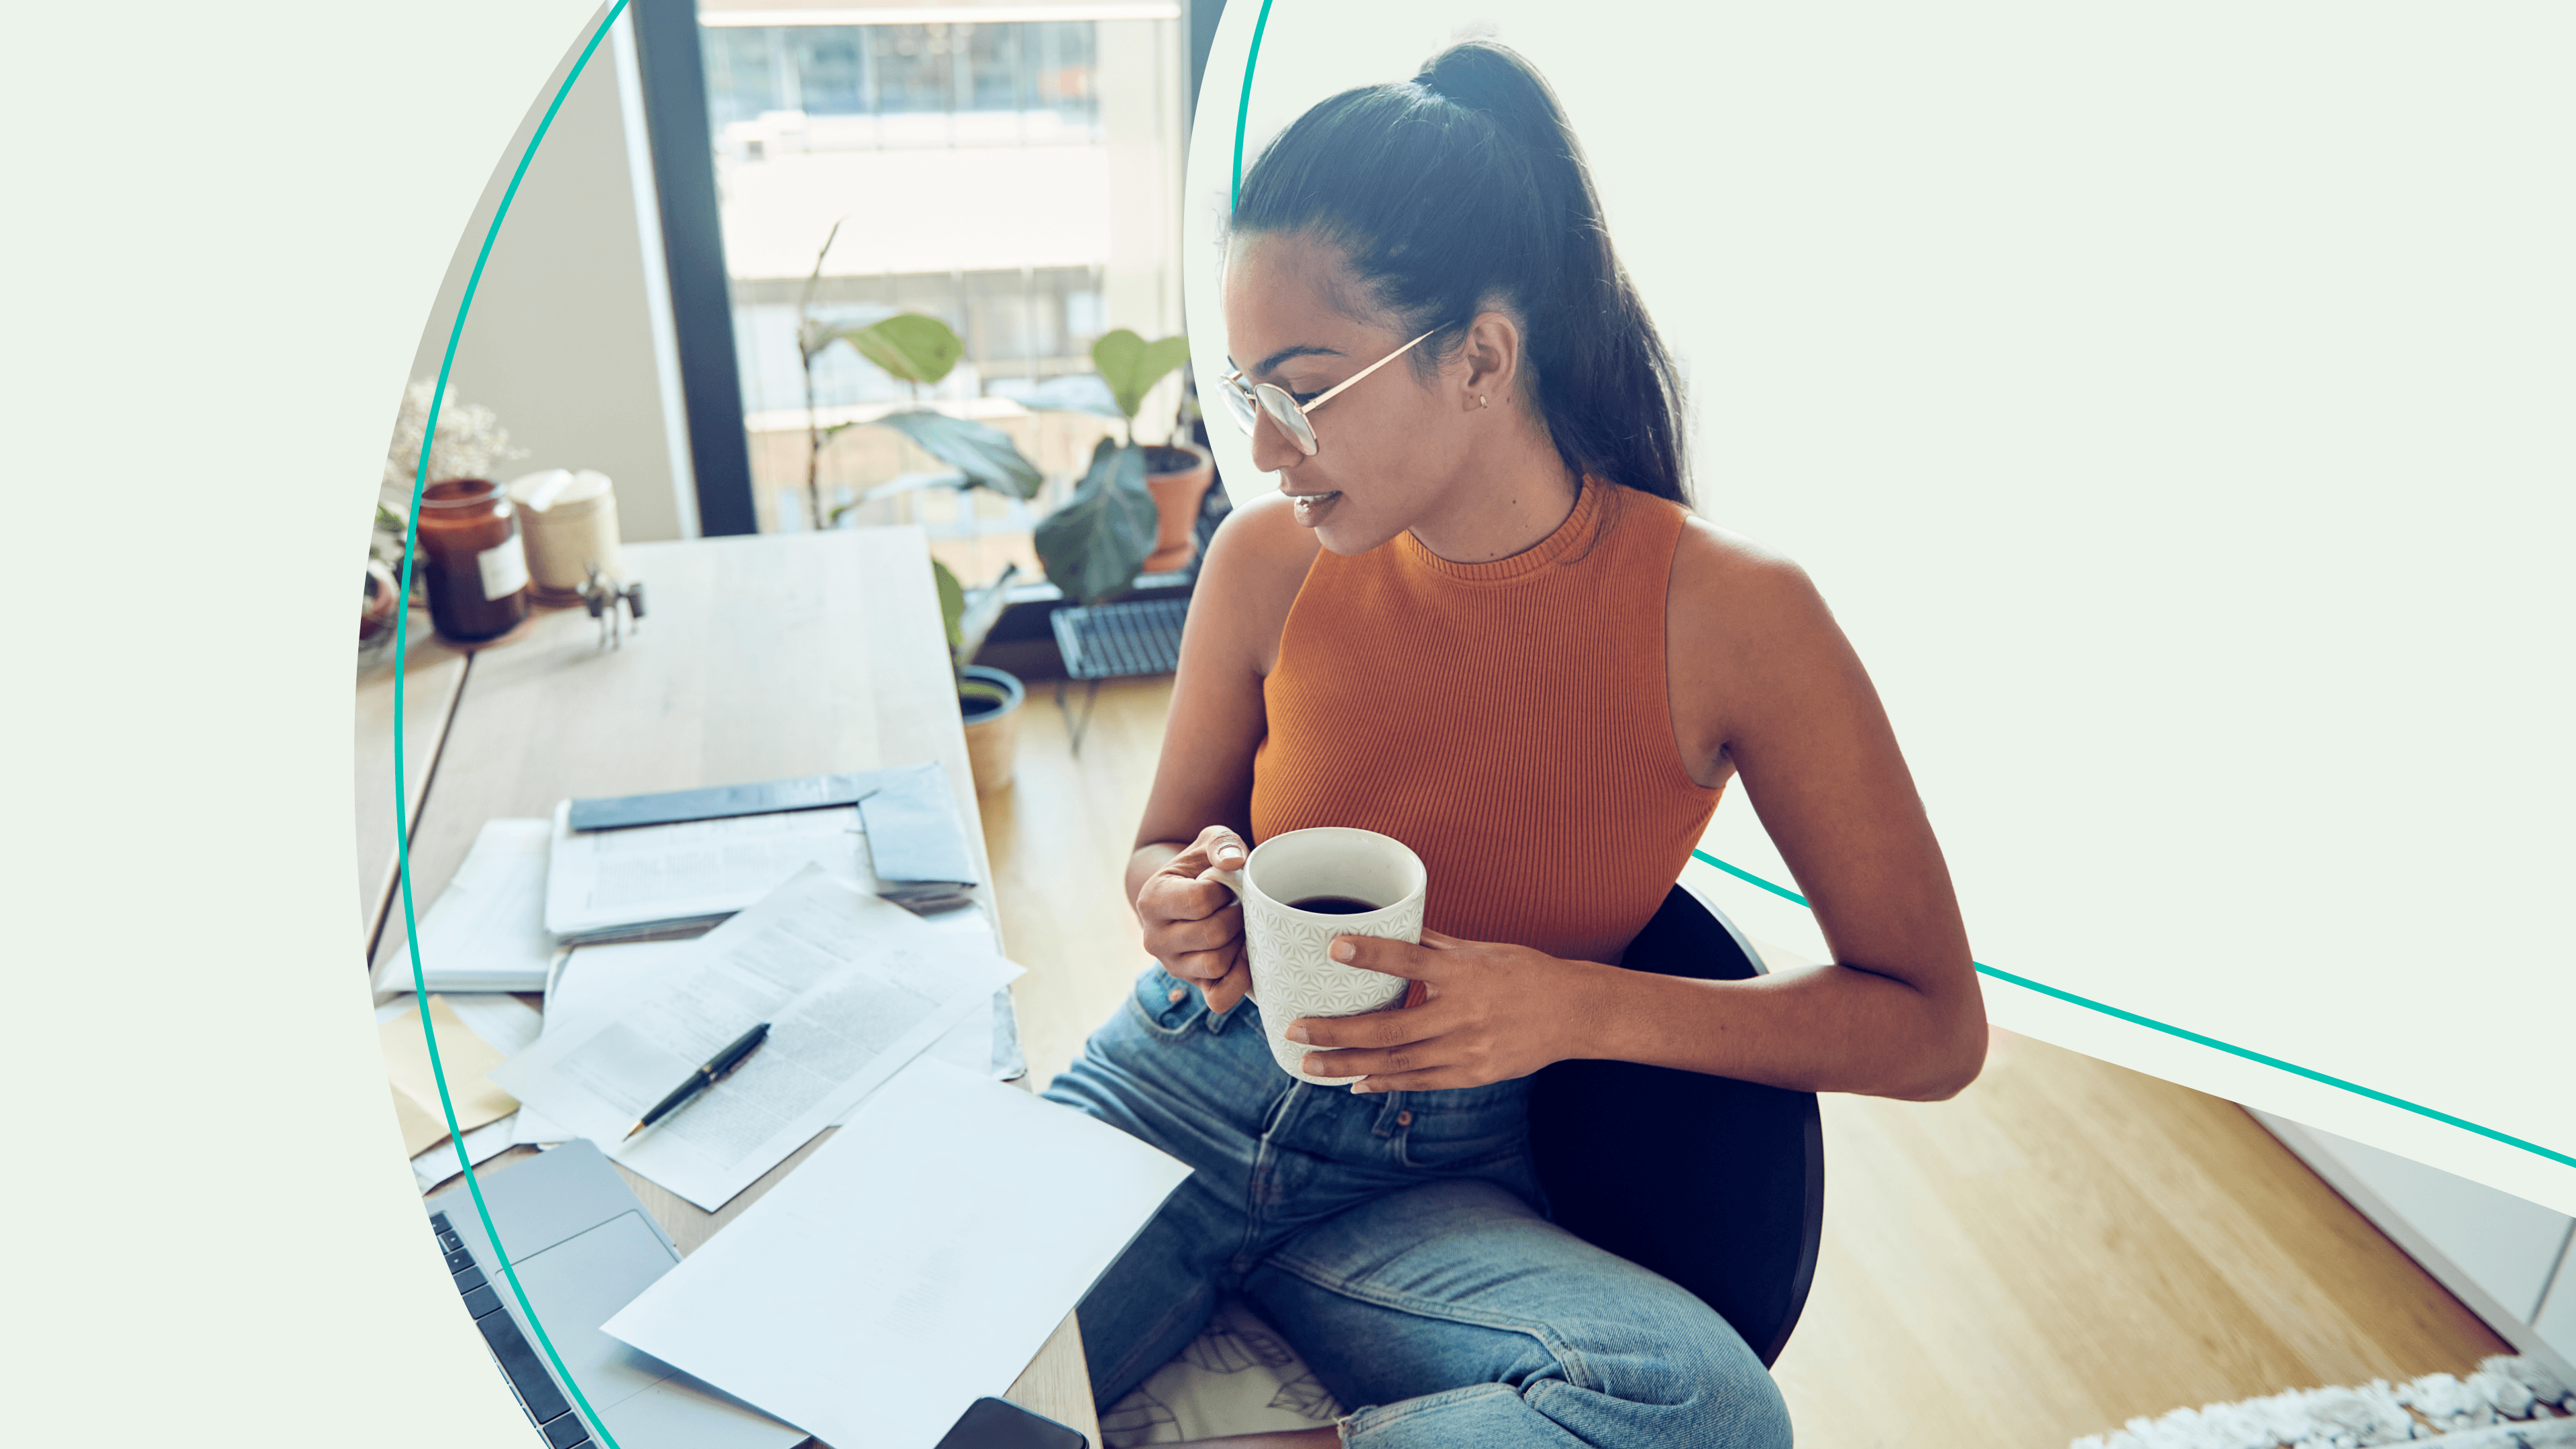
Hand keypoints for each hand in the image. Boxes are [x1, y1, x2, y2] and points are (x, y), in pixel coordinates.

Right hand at [1135, 825, 1253, 1011]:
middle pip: (1211, 935)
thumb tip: (1234, 862)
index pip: (1199, 901)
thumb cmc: (1203, 866)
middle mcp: (1154, 938)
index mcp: (1152, 900)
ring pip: (1216, 965)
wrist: (1188, 893)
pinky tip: (1245, 956)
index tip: (1227, 885)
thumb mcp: (1210, 843)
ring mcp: (1173, 966)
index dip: (1226, 890)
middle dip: (1237, 917)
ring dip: (1238, 945)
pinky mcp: (1193, 986)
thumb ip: (1222, 844)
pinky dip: (1238, 980)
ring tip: (1240, 927)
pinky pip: (1219, 998)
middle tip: (1240, 907)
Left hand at [1286, 929, 1604, 1092]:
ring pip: (1397, 1063)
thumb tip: (1388, 925)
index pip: (1411, 961)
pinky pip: (1419, 1082)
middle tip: (1295, 1030)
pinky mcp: (1473, 1074)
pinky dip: (1384, 1083)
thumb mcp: (1480, 951)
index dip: (1373, 954)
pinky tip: (1354, 1083)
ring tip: (1310, 1065)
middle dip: (1337, 1031)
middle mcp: (1463, 1014)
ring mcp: (1467, 1050)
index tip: (1334, 947)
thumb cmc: (1523, 973)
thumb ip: (1433, 944)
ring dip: (1349, 1065)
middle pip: (1390, 1027)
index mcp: (1465, 973)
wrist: (1573, 1013)